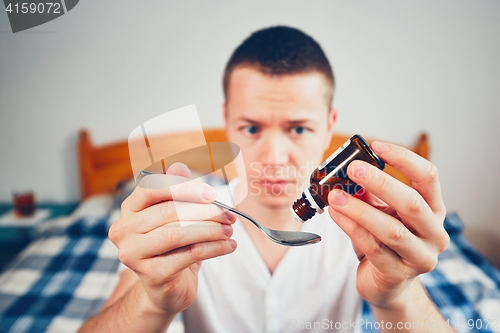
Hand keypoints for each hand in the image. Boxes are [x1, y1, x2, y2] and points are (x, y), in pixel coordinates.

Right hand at [108, 163, 236, 314]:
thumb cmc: (173, 248)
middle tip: (229, 214)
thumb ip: (178, 191)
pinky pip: (189, 255)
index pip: (152, 188)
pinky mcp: (152, 275)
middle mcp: (124, 231)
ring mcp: (133, 255)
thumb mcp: (177, 217)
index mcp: (129, 210)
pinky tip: (229, 245)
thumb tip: (180, 165)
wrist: (166, 289)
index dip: (184, 187)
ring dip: (211, 229)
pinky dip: (214, 248)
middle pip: (168, 211)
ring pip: (178, 233)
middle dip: (204, 210)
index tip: (212, 192)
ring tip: (230, 229)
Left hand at [327, 141, 448, 309]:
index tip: (377, 146)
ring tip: (335, 196)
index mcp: (433, 210)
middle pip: (412, 202)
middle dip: (381, 183)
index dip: (404, 159)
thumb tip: (347, 172)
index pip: (428, 177)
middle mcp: (433, 233)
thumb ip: (370, 194)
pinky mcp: (397, 274)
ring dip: (360, 209)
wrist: (387, 285)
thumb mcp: (381, 213)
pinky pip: (373, 248)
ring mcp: (419, 256)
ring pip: (392, 229)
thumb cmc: (385, 243)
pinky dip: (351, 228)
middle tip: (353, 168)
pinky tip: (335, 214)